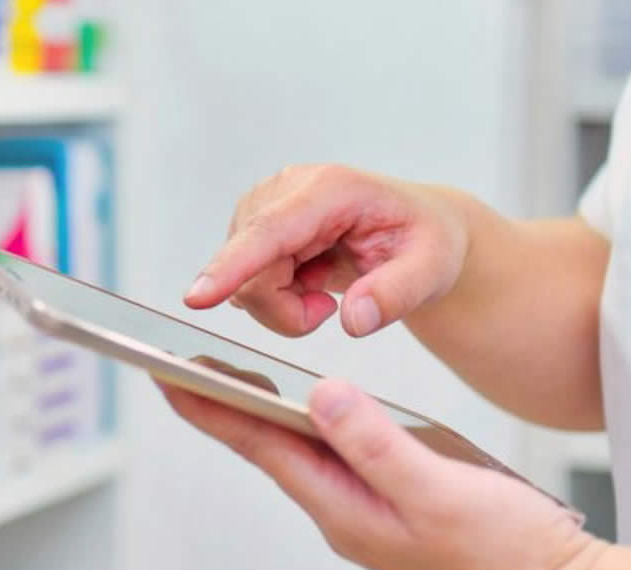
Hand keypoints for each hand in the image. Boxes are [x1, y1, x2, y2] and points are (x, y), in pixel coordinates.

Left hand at [156, 377, 609, 569]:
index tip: (166, 374)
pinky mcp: (392, 502)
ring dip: (260, 412)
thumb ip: (376, 443)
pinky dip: (309, 424)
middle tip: (175, 364)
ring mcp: (366, 509)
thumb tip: (322, 395)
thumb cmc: (508, 554)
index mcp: (344, 508)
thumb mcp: (440, 490)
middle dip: (221, 404)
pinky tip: (307, 409)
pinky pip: (334, 455)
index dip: (210, 406)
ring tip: (222, 376)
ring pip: (299, 451)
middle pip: (268, 446)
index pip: (260, 445)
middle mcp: (345, 510)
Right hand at [184, 165, 470, 336]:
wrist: (415, 228)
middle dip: (286, 310)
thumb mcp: (433, 268)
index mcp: (330, 189)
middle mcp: (286, 189)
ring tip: (325, 289)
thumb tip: (353, 320)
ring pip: (244, 282)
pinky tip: (306, 280)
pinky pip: (244, 282)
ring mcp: (264, 206)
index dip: (231, 266)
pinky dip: (276, 298)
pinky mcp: (253, 226)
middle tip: (332, 311)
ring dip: (282, 305)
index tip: (197, 298)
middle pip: (252, 271)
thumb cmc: (425, 239)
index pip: (270, 231)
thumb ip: (397, 294)